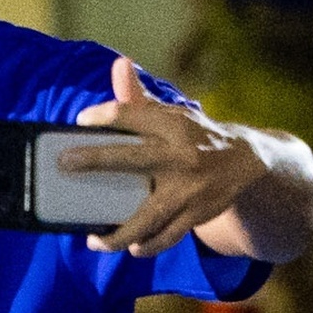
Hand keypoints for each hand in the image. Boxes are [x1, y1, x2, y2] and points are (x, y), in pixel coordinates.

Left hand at [64, 56, 265, 256]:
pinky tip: (132, 248)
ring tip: (93, 241)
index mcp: (172, 125)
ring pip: (148, 215)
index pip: (132, 114)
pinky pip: (168, 236)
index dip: (104, 116)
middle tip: (65, 164)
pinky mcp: (197, 212)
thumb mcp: (172, 114)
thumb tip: (119, 64)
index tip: (80, 121)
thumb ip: (139, 99)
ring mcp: (189, 187)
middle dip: (95, 160)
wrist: (247, 159)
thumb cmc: (194, 136)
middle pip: (132, 159)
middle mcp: (180, 155)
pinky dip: (148, 245)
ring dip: (118, 234)